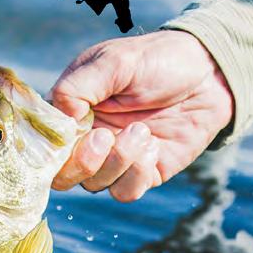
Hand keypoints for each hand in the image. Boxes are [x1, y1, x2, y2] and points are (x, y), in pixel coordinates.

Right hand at [50, 29, 233, 201]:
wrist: (209, 74)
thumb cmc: (158, 60)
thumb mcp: (114, 61)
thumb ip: (79, 86)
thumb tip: (61, 120)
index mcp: (72, 110)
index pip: (44, 142)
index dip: (52, 147)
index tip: (75, 131)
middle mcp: (88, 138)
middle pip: (62, 175)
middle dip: (83, 162)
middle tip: (105, 136)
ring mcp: (114, 159)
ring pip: (94, 185)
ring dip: (118, 161)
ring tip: (141, 130)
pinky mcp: (142, 173)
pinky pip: (125, 191)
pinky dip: (136, 173)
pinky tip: (153, 145)